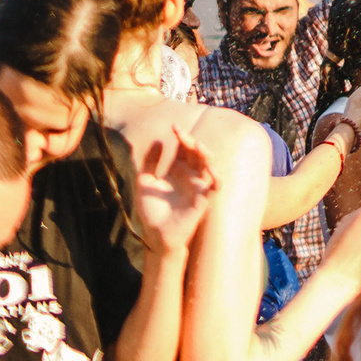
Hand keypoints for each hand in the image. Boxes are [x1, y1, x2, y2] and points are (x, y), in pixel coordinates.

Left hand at [131, 126, 215, 255]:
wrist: (156, 233)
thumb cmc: (151, 209)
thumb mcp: (145, 182)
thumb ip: (150, 162)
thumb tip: (158, 140)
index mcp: (177, 169)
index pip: (183, 148)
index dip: (181, 136)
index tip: (174, 126)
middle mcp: (190, 174)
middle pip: (196, 152)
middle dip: (190, 141)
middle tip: (181, 133)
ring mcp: (198, 185)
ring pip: (208, 164)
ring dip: (205, 154)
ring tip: (197, 145)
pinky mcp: (204, 198)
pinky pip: (215, 184)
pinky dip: (215, 176)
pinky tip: (210, 169)